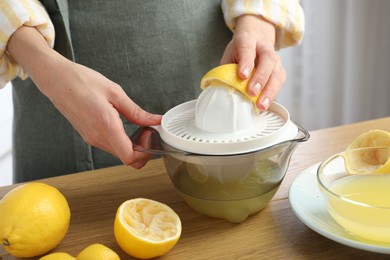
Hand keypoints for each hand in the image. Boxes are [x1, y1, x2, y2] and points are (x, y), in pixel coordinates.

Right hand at [8, 26, 161, 167]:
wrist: (56, 80)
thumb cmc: (81, 81)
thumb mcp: (115, 92)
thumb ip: (136, 111)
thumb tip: (155, 120)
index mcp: (105, 126)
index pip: (129, 157)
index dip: (145, 152)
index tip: (149, 134)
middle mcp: (97, 137)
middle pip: (127, 159)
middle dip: (143, 149)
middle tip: (148, 130)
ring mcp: (92, 138)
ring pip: (119, 153)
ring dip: (133, 145)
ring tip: (139, 126)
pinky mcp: (89, 136)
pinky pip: (111, 146)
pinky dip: (123, 141)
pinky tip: (126, 126)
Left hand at [220, 15, 285, 110]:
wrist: (257, 35)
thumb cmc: (240, 49)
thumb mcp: (230, 54)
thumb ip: (227, 69)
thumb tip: (222, 89)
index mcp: (247, 39)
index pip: (247, 49)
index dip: (246, 62)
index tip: (242, 75)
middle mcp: (264, 47)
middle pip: (267, 60)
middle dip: (260, 77)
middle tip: (252, 92)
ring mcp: (275, 58)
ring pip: (277, 72)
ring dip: (270, 90)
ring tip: (261, 104)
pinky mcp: (280, 69)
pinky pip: (280, 82)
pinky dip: (273, 93)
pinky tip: (266, 103)